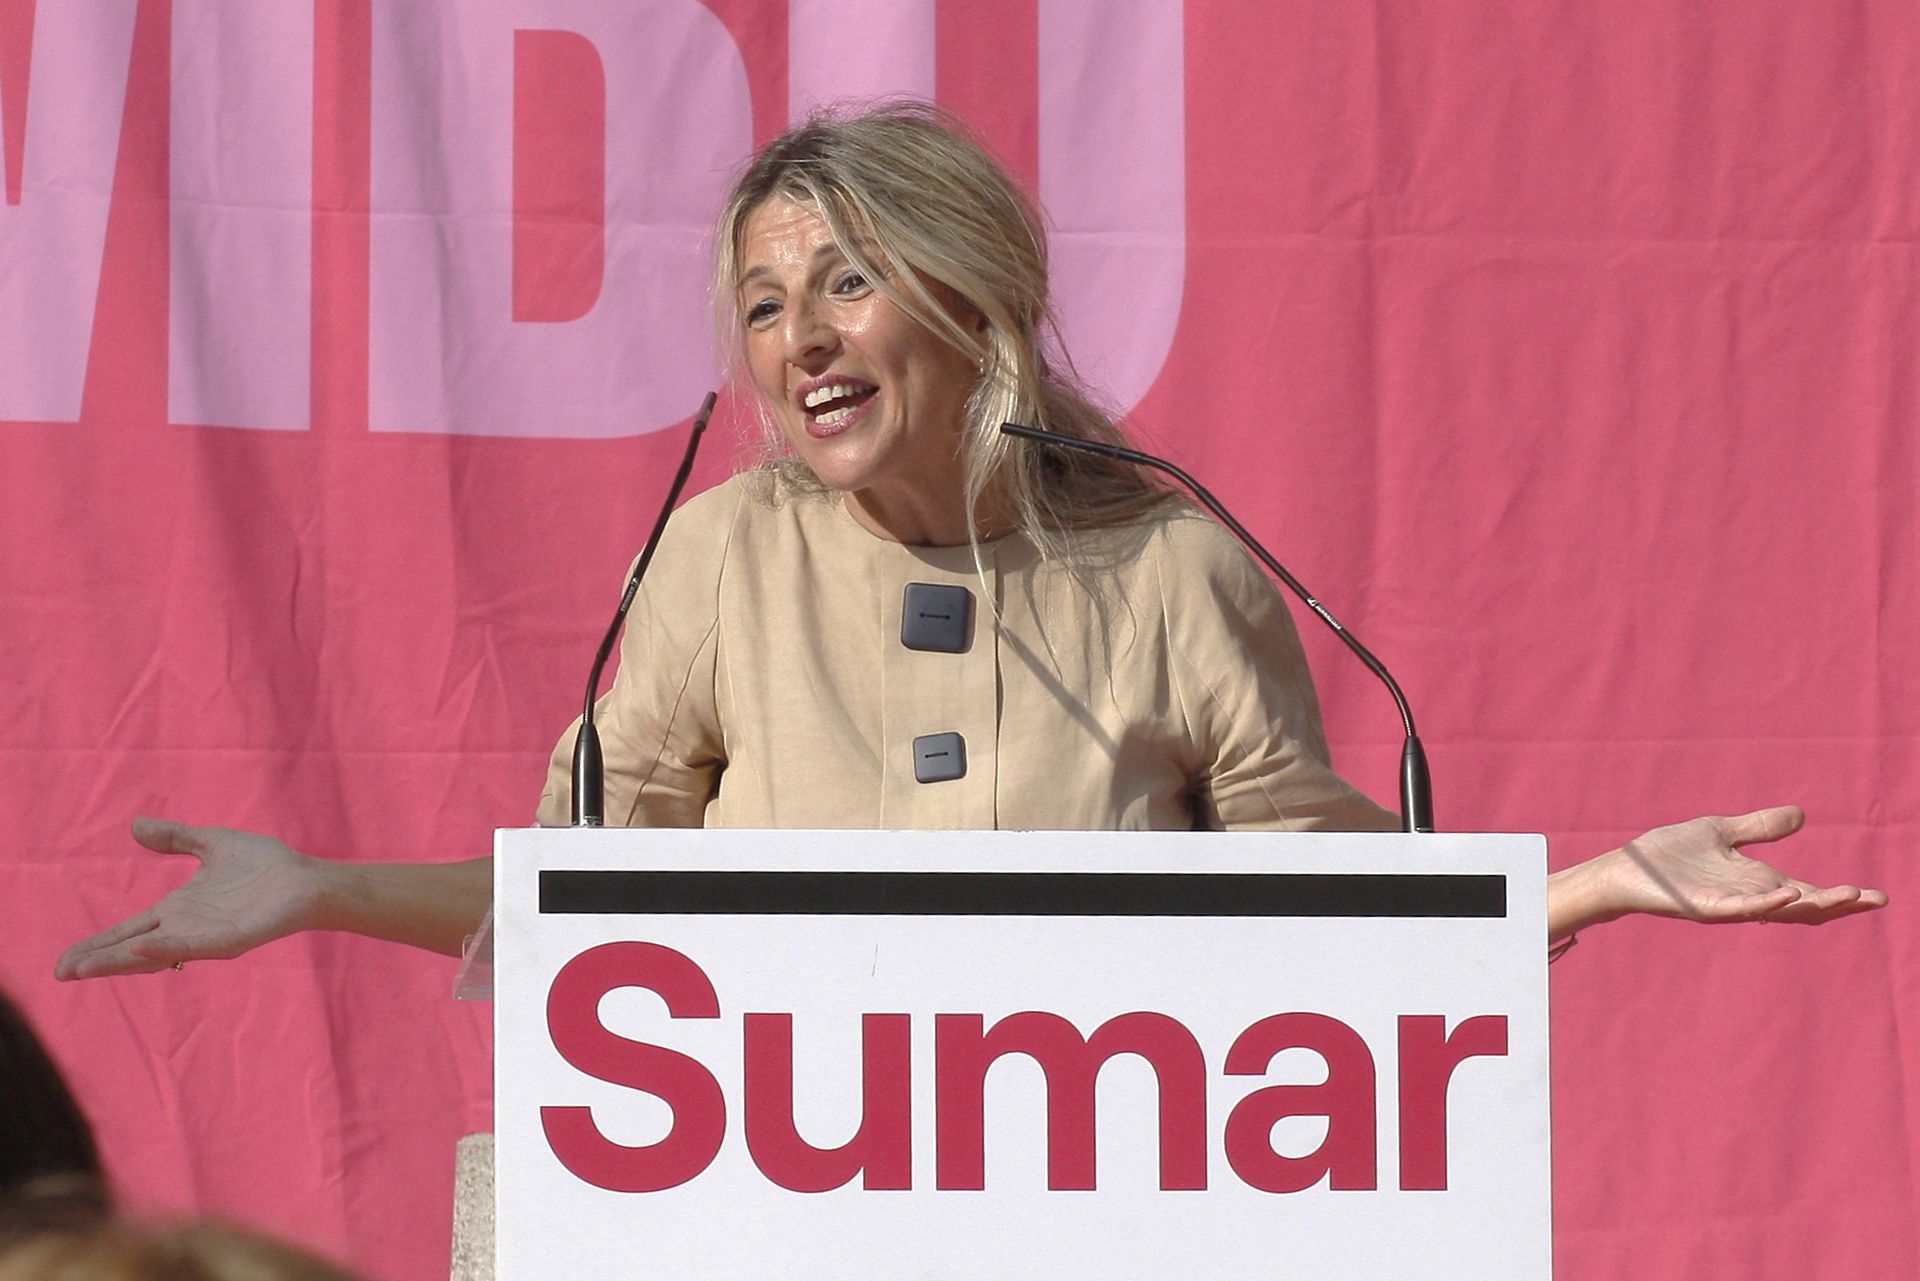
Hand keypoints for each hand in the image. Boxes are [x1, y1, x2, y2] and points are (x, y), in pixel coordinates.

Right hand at [55, 819, 326, 978]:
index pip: (128, 932)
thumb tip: (136, 826)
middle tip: (61, 972)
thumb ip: (175, 837)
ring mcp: (205, 938)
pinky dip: (163, 948)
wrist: (305, 879)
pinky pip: (190, 946)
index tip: (64, 961)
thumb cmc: (265, 865)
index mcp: (178, 911)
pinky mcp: (228, 941)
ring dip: (119, 960)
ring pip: (153, 954)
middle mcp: (186, 928)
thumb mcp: (211, 843)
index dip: (97, 944)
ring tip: (82, 968)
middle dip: (97, 960)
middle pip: (131, 949)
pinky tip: (139, 948)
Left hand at [1598, 806, 1887, 926]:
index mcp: (1756, 881)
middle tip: (1875, 899)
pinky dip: (1766, 903)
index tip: (1878, 895)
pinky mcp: (1704, 908)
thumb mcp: (1722, 832)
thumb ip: (1759, 828)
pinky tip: (1788, 893)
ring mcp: (1728, 905)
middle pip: (1803, 907)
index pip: (1807, 892)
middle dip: (1839, 904)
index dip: (1841, 895)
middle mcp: (1748, 897)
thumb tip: (1801, 815)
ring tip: (1849, 896)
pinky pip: (1740, 909)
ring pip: (1778, 910)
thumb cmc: (1669, 854)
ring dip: (1813, 903)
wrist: (1626, 868)